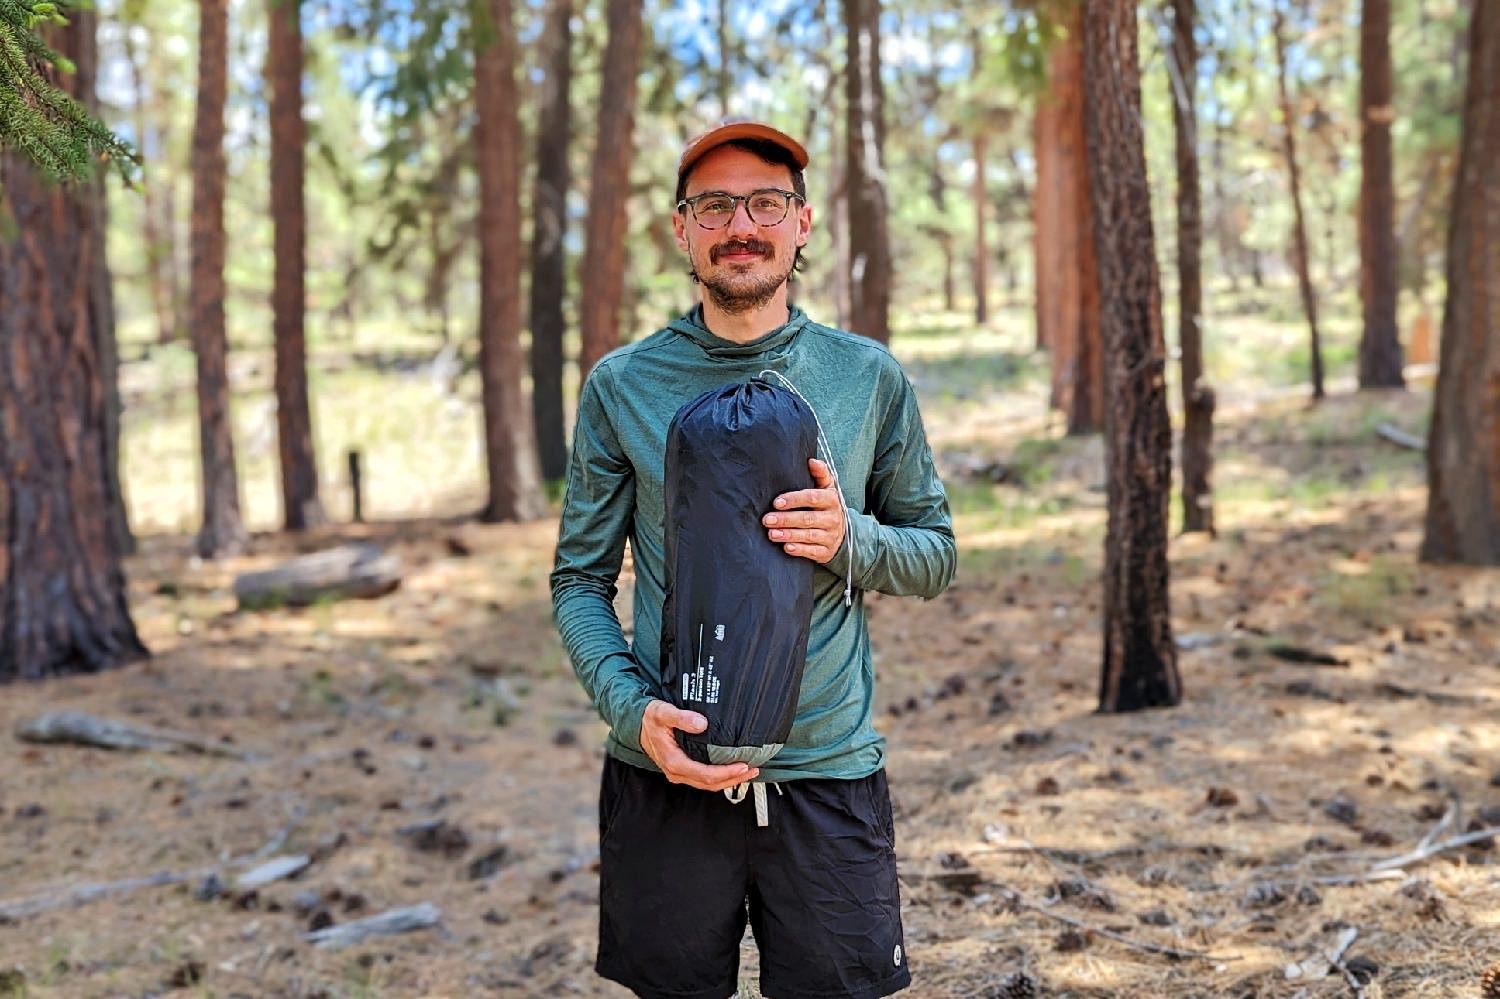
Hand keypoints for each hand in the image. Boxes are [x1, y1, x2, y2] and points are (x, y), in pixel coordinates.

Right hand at [638, 699, 757, 791]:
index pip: (705, 774)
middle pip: (710, 783)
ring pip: (708, 784)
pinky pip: (704, 778)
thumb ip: (681, 717)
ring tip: (748, 772)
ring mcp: (680, 773)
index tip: (743, 765)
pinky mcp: (683, 770)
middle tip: (753, 770)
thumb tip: (702, 723)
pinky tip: (732, 770)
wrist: (637, 724)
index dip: (726, 773)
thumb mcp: (663, 712)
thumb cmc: (650, 718)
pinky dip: (720, 777)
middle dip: (733, 779)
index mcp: (673, 761)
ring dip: (729, 780)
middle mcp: (677, 772)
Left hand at [763, 458, 845, 564]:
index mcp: (831, 500)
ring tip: (771, 534)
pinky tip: (786, 547)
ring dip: (789, 534)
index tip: (776, 502)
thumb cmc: (827, 507)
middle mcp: (832, 518)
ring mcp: (830, 536)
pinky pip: (812, 551)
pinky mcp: (826, 552)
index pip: (812, 498)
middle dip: (786, 519)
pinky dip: (799, 550)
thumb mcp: (828, 489)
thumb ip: (821, 473)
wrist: (843, 534)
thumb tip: (811, 460)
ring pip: (808, 536)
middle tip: (767, 519)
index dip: (794, 499)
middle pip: (807, 518)